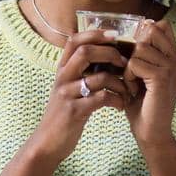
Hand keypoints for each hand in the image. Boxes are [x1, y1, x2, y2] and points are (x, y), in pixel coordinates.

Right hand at [30, 29, 129, 162]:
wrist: (47, 143)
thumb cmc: (63, 114)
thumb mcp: (67, 89)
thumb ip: (79, 72)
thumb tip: (102, 54)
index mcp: (61, 70)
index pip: (74, 41)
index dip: (94, 33)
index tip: (114, 34)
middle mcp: (62, 78)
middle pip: (86, 52)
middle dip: (110, 53)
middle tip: (124, 63)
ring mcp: (67, 94)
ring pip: (99, 77)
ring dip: (120, 83)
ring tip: (128, 91)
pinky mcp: (74, 112)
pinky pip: (101, 99)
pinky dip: (116, 100)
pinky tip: (121, 106)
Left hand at [120, 20, 175, 151]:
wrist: (152, 133)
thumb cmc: (144, 105)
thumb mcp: (144, 74)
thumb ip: (143, 54)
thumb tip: (136, 28)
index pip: (161, 26)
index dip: (144, 33)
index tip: (135, 53)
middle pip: (151, 31)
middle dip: (135, 48)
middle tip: (134, 70)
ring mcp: (172, 68)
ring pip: (140, 48)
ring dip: (129, 65)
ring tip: (133, 83)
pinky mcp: (163, 78)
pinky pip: (135, 63)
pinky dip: (128, 76)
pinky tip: (133, 90)